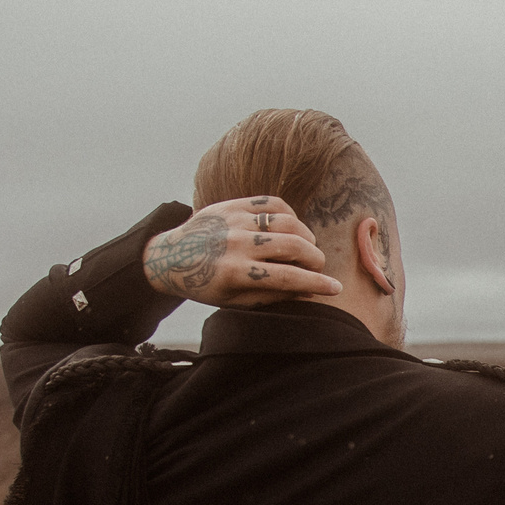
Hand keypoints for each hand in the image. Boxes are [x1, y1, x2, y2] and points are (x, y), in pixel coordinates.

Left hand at [143, 196, 340, 306]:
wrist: (170, 258)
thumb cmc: (206, 285)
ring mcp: (235, 221)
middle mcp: (236, 244)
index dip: (317, 283)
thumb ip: (272, 296)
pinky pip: (273, 204)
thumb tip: (308, 292)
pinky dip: (290, 216)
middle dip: (315, 259)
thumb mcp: (236, 301)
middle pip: (294, 245)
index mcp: (236, 273)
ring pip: (287, 222)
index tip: (334, 288)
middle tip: (317, 268)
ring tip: (306, 248)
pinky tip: (292, 228)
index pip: (288, 277)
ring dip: (306, 236)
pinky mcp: (233, 205)